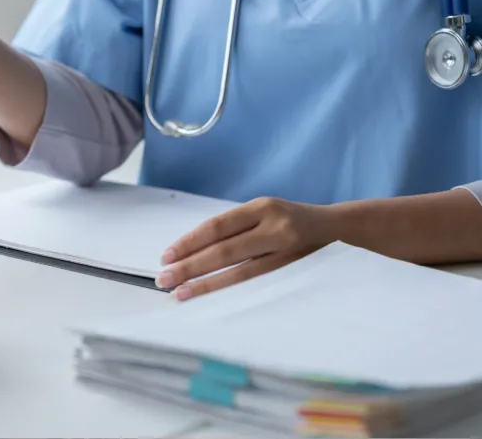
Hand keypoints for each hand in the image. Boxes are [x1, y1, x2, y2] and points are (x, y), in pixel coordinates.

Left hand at [156, 198, 336, 300]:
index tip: (167, 256)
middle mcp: (273, 226)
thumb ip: (236, 227)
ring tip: (179, 292)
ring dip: (205, 283)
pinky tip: (210, 295)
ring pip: (238, 270)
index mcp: (261, 207)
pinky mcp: (292, 269)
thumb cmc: (290, 220)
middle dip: (190, 265)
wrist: (338, 227)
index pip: (217, 226)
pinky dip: (229, 288)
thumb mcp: (265, 213)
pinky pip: (255, 282)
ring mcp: (285, 249)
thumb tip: (192, 250)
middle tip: (163, 278)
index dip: (190, 242)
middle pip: (223, 249)